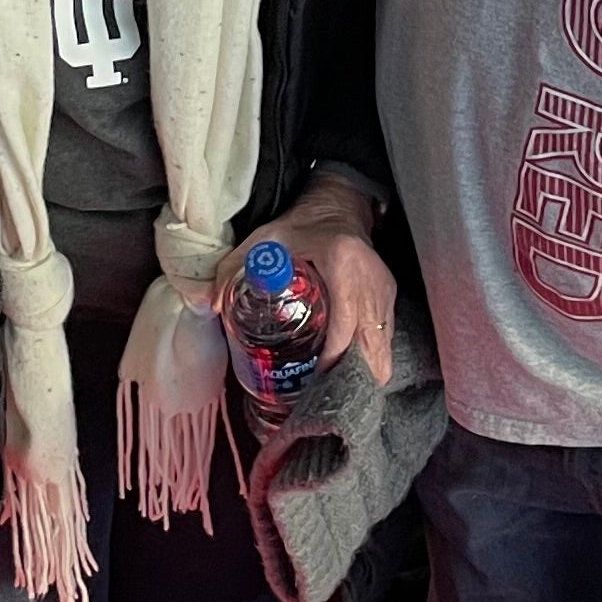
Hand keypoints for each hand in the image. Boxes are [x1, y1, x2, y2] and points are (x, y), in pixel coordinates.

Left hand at [223, 178, 394, 387]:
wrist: (338, 206)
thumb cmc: (302, 226)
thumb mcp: (265, 240)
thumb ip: (235, 268)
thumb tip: (212, 304)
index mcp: (343, 263)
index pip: (344, 324)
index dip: (332, 358)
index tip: (315, 380)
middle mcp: (371, 280)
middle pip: (371, 345)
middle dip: (352, 376)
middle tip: (325, 395)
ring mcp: (384, 291)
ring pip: (382, 347)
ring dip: (362, 370)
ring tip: (334, 388)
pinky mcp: (389, 297)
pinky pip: (383, 337)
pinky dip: (368, 357)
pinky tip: (347, 369)